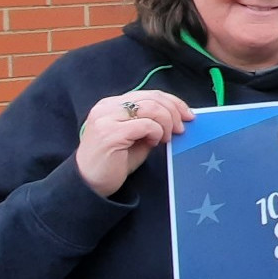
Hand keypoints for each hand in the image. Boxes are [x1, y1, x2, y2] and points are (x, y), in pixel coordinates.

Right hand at [75, 91, 191, 197]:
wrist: (90, 184)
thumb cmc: (114, 162)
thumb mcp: (136, 137)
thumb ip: (150, 123)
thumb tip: (177, 117)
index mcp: (112, 104)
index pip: (148, 94)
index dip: (172, 101)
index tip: (188, 114)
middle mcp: (107, 107)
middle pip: (152, 97)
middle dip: (174, 111)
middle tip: (181, 128)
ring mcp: (106, 118)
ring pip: (151, 108)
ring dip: (166, 122)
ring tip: (166, 138)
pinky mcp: (110, 133)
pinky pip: (145, 125)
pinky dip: (156, 132)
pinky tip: (153, 143)